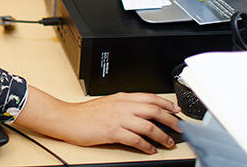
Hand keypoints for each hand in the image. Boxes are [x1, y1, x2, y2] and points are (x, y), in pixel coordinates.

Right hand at [13, 86, 181, 153]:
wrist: (68, 119)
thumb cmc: (86, 114)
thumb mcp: (108, 103)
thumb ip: (125, 106)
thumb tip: (142, 112)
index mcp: (122, 97)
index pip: (150, 98)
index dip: (166, 104)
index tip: (176, 110)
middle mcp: (122, 106)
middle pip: (153, 110)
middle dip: (170, 120)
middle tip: (179, 127)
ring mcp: (118, 118)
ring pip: (148, 125)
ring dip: (162, 135)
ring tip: (168, 142)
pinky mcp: (112, 131)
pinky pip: (135, 139)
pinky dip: (146, 146)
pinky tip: (150, 150)